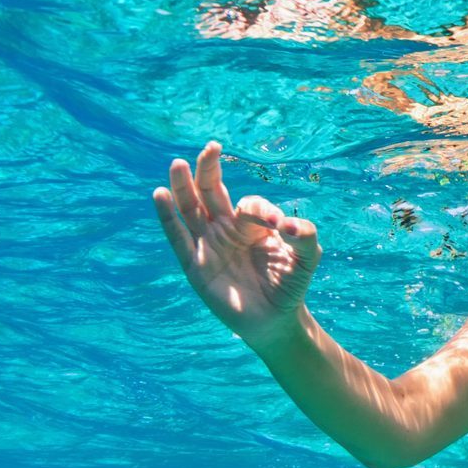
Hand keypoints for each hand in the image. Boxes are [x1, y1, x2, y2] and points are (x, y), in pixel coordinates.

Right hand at [153, 141, 321, 349]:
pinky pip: (178, 238)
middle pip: (211, 192)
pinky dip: (167, 217)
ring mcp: (209, 245)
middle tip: (211, 148)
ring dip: (183, 186)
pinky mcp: (195, 266)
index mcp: (252, 224)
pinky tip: (160, 194)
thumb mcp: (307, 258)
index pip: (249, 204)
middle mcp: (227, 229)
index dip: (261, 210)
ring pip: (191, 209)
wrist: (276, 319)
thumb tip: (288, 225)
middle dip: (209, 170)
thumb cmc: (291, 285)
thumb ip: (305, 236)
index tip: (278, 226)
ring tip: (177, 164)